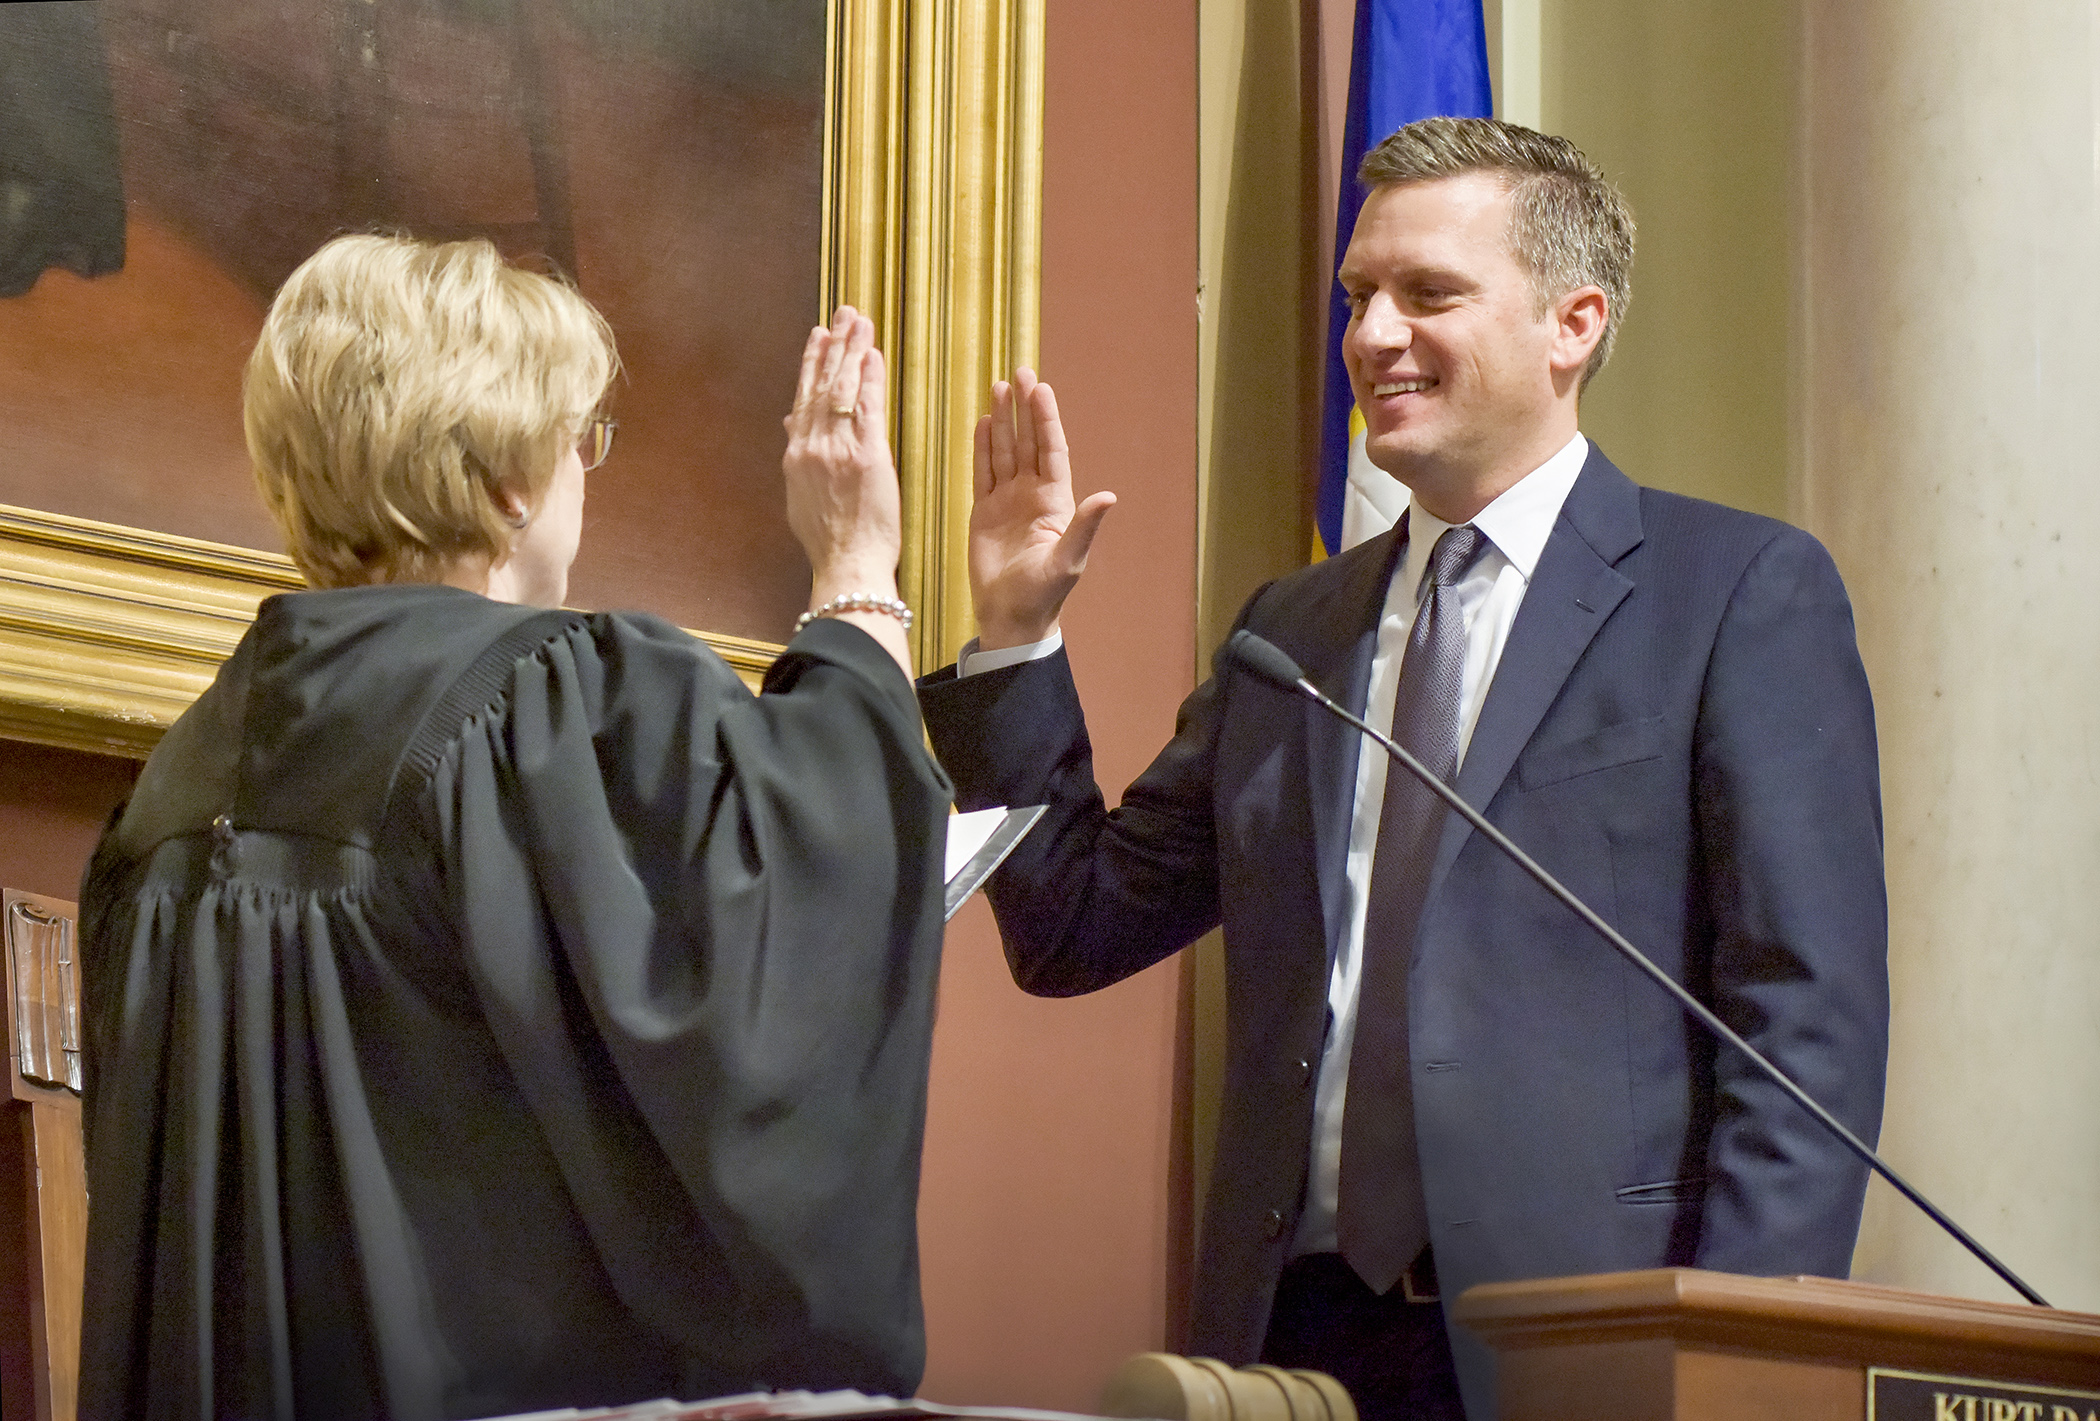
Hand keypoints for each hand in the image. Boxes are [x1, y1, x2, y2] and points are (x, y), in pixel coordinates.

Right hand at [783, 307, 910, 675]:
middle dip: (832, 346)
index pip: (804, 399)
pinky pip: (867, 407)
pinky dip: (869, 378)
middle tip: (843, 314)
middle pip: (821, 385)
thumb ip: (799, 457)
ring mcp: (837, 449)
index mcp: (796, 456)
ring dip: (851, 351)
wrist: (847, 565)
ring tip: (858, 322)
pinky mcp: (866, 456)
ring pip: (842, 389)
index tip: (818, 337)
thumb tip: (791, 425)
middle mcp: (811, 446)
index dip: (811, 364)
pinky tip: (873, 355)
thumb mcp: (801, 497)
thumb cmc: (831, 542)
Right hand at [969, 369, 1115, 648]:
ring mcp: (1006, 501)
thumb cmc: (1044, 593)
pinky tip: (984, 424)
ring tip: (998, 388)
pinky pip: (983, 472)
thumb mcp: (1069, 559)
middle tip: (1019, 372)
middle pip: (1028, 442)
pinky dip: (983, 447)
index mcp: (1055, 501)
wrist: (1011, 617)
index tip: (1041, 389)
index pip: (1051, 450)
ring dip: (1003, 421)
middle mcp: (1032, 495)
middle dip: (1024, 408)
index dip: (1046, 419)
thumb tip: (1108, 495)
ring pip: (1005, 451)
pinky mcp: (983, 511)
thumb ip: (1085, 525)